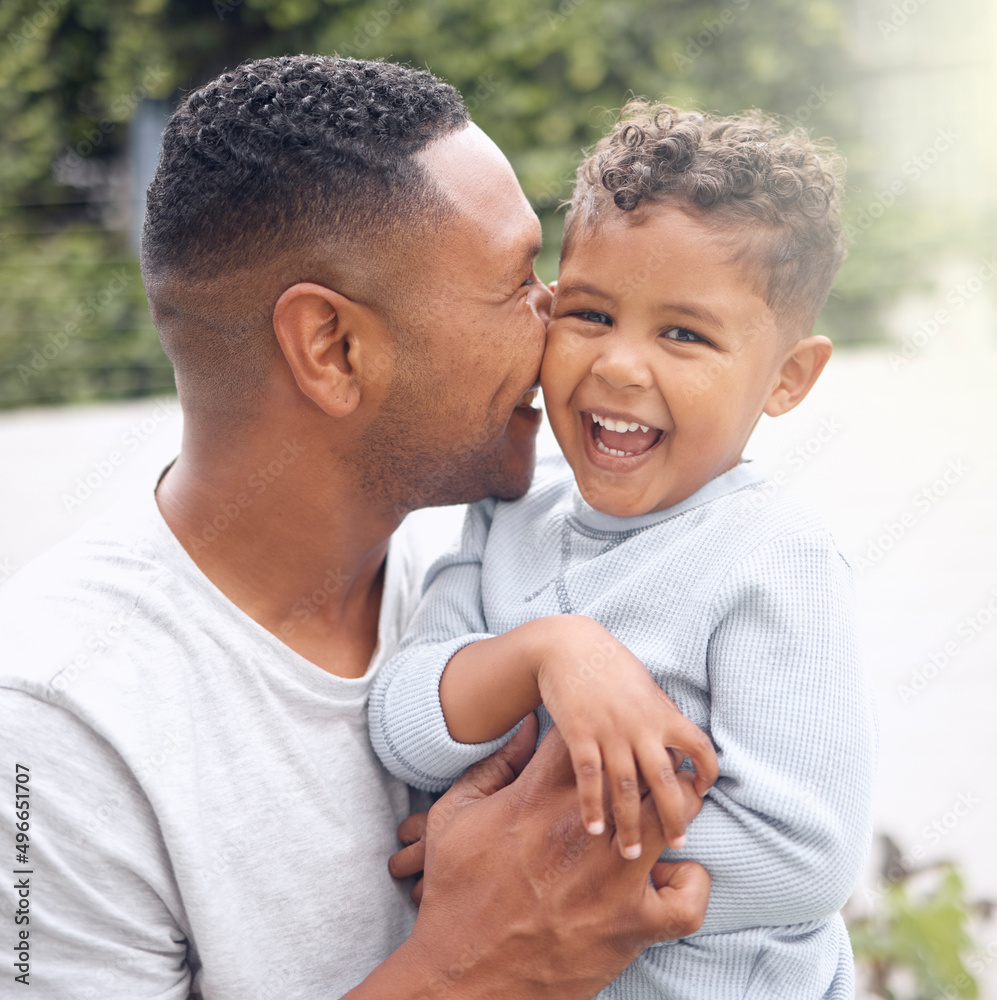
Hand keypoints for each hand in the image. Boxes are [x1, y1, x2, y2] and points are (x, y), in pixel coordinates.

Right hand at [384, 716, 708, 998]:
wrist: (460, 972)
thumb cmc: (454, 892)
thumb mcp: (455, 815)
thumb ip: (495, 765)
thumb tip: (530, 724)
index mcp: (539, 796)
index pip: (588, 736)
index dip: (602, 732)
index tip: (605, 742)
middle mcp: (582, 829)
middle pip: (641, 766)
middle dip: (648, 762)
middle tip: (646, 772)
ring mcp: (613, 879)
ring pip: (673, 817)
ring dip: (674, 812)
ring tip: (663, 819)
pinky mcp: (633, 926)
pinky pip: (687, 899)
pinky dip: (687, 886)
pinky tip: (667, 880)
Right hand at [536, 616, 717, 859]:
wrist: (566, 645)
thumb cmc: (607, 664)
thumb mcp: (643, 684)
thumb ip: (660, 715)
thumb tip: (677, 744)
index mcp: (661, 712)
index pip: (699, 745)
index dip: (707, 770)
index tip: (701, 791)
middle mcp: (640, 725)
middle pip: (664, 780)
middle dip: (673, 816)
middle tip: (678, 843)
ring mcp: (609, 731)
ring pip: (627, 788)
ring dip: (630, 823)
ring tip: (630, 851)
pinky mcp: (580, 734)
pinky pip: (590, 778)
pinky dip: (592, 806)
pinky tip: (594, 828)